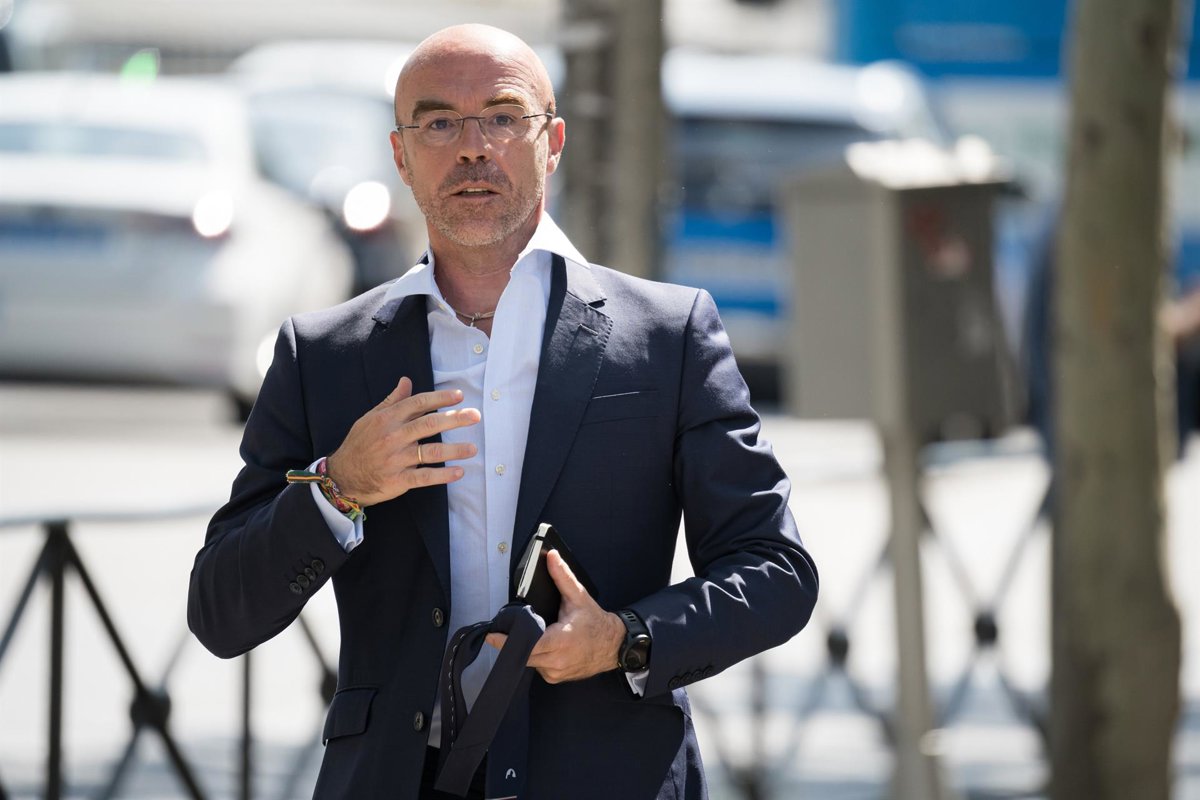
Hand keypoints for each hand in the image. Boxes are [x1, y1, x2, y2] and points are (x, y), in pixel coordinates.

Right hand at [325, 376, 480, 505]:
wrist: (342, 476)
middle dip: (455, 419)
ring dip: (454, 449)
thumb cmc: (359, 444)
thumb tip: (406, 380)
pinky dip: (443, 475)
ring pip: (430, 452)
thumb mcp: (371, 418)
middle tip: (475, 416)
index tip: (459, 396)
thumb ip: (392, 401)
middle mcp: (393, 437)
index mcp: (387, 419)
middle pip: (429, 424)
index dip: (440, 399)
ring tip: (473, 448)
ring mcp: (396, 459)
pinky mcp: (398, 480)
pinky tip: (459, 472)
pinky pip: (424, 477)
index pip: (418, 403)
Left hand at [487, 550, 624, 683]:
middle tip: (506, 630)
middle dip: (514, 642)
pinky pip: (538, 667)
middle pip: (524, 654)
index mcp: (560, 640)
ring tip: (535, 635)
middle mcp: (556, 660)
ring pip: (529, 661)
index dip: (508, 641)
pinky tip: (545, 646)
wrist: (613, 645)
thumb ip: (562, 576)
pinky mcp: (555, 678)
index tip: (492, 635)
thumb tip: (551, 557)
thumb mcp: (578, 597)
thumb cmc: (596, 623)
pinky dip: (537, 657)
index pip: (528, 643)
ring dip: (527, 649)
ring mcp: (555, 672)